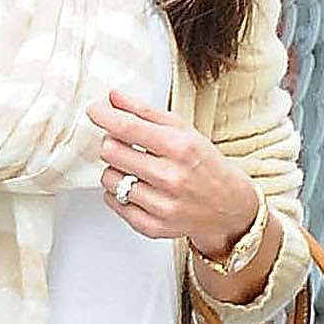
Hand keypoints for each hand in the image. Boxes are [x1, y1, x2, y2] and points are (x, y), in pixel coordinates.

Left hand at [87, 92, 257, 256]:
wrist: (229, 207)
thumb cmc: (206, 165)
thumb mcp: (184, 131)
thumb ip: (146, 113)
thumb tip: (113, 97)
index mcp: (180, 148)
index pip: (128, 128)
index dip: (104, 116)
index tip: (94, 110)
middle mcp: (171, 177)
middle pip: (111, 152)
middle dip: (112, 143)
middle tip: (124, 144)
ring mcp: (162, 205)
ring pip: (109, 179)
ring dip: (115, 170)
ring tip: (135, 169)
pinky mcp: (153, 227)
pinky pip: (114, 203)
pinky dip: (119, 193)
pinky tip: (137, 188)